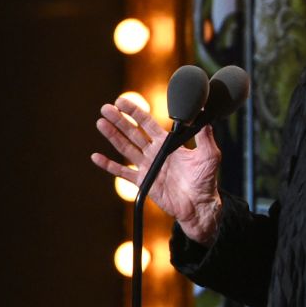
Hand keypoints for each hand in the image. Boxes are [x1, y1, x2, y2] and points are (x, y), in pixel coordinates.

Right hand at [90, 97, 222, 243]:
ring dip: (112, 136)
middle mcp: (155, 153)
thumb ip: (205, 134)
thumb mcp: (209, 154)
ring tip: (100, 123)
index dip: (134, 112)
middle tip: (106, 108)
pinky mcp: (143, 182)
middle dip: (119, 120)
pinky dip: (109, 165)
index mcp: (168, 144)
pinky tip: (96, 157)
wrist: (200, 205)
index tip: (121, 102)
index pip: (147, 123)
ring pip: (125, 148)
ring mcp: (148, 167)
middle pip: (132, 133)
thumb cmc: (207, 180)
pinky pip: (122, 173)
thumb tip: (203, 112)